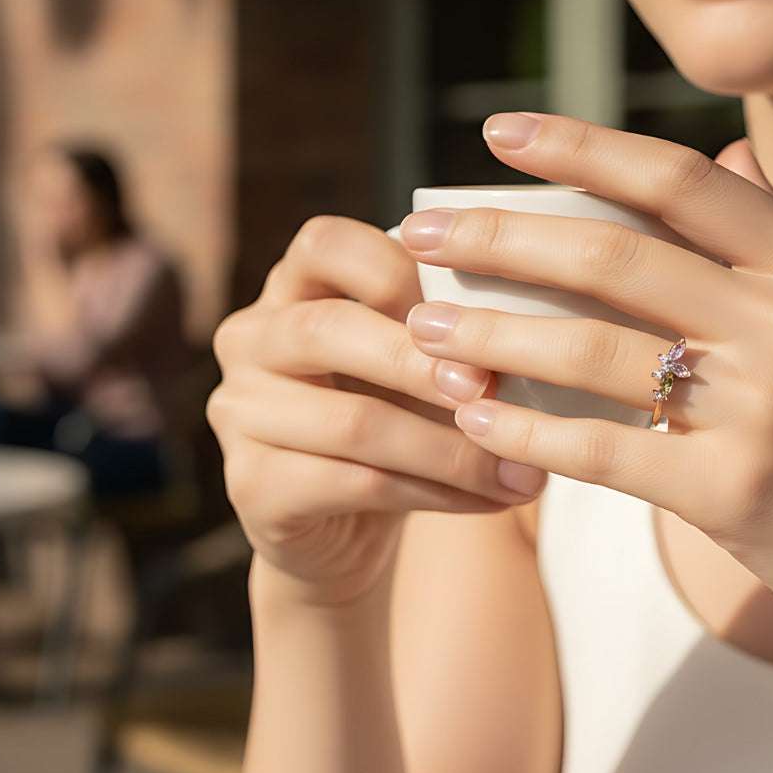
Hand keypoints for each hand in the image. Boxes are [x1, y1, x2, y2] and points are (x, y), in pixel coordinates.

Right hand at [206, 216, 548, 608]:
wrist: (344, 527)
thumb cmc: (396, 419)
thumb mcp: (416, 364)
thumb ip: (447, 332)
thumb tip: (532, 326)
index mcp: (291, 288)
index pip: (325, 245)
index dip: (397, 267)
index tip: (471, 307)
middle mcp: (250, 340)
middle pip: (329, 329)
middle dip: (422, 361)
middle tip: (492, 388)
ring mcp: (240, 414)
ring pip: (353, 421)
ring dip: (450, 447)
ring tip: (521, 468)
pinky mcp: (252, 486)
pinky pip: (356, 483)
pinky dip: (436, 492)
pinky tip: (489, 498)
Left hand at [397, 112, 772, 682]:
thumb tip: (723, 157)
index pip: (674, 180)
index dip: (577, 148)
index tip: (497, 132)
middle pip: (610, 256)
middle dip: (497, 237)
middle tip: (418, 230)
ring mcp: (767, 406)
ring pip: (591, 350)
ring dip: (492, 332)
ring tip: (422, 326)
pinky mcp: (738, 491)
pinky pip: (604, 449)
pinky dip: (529, 429)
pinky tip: (474, 416)